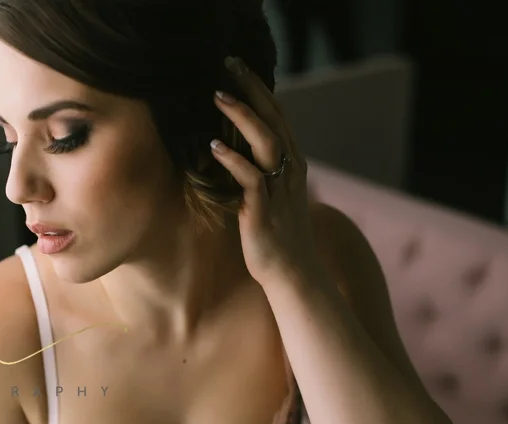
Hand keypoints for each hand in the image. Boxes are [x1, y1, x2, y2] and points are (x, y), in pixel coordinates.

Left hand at [209, 55, 322, 285]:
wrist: (292, 273)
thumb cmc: (277, 236)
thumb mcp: (271, 196)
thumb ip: (259, 171)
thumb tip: (234, 152)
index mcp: (292, 163)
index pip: (277, 116)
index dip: (259, 89)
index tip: (238, 68)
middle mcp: (289, 170)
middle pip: (273, 118)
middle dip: (251, 89)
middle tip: (228, 65)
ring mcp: (278, 188)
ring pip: (265, 141)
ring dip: (241, 116)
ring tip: (217, 96)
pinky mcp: (264, 209)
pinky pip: (250, 178)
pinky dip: (233, 159)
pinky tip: (214, 146)